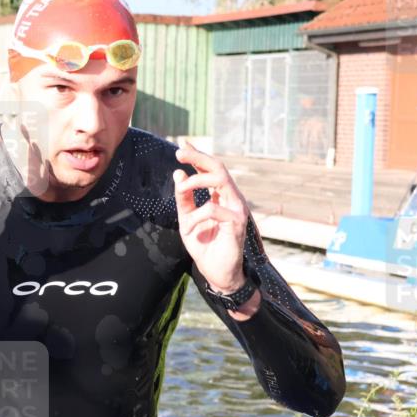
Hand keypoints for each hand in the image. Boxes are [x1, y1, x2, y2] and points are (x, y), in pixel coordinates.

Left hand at [173, 140, 248, 293]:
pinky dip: (195, 217)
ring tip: (182, 190)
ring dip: (196, 181)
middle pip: (219, 168)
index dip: (197, 155)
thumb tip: (178, 174)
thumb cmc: (205, 246)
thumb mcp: (187, 219)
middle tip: (179, 152)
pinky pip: (213, 209)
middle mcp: (232, 198)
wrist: (217, 273)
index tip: (182, 144)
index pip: (211, 170)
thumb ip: (184, 199)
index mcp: (220, 196)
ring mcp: (237, 209)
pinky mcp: (236, 222)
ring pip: (220, 181)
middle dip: (199, 157)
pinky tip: (188, 229)